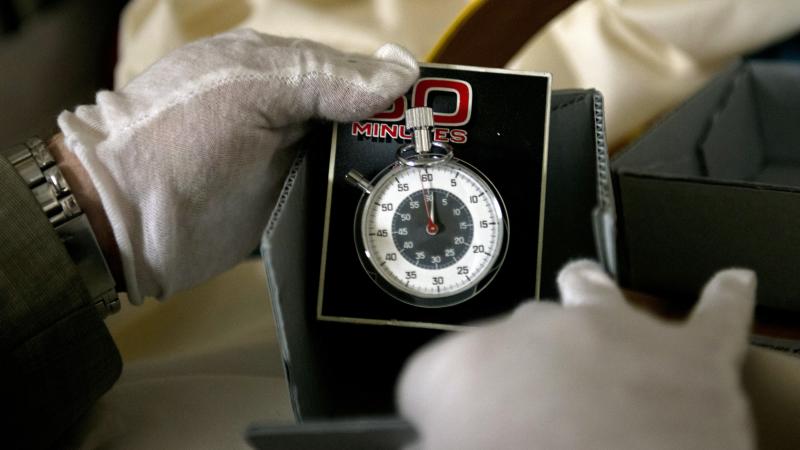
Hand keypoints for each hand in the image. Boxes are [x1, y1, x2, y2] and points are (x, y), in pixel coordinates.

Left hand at [57, 29, 417, 302]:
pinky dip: (366, 212)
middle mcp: (291, 116)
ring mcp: (292, 168)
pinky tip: (399, 220)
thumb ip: (323, 77)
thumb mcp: (249, 85)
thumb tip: (403, 71)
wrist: (125, 221)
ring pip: (358, 166)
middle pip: (364, 122)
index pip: (358, 72)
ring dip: (390, 178)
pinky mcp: (292, 214)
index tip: (447, 111)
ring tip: (435, 192)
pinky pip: (340, 208)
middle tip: (451, 159)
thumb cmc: (179, 137)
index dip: (399, 89)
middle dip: (402, 136)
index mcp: (281, 71)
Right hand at [397, 260, 755, 449]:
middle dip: (511, 365)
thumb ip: (438, 436)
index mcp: (466, 369)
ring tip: (578, 285)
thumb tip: (428, 440)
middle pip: (511, 335)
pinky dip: (721, 300)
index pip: (430, 380)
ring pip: (594, 293)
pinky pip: (713, 316)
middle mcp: (537, 333)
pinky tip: (728, 285)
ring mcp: (615, 333)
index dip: (440, 410)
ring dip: (585, 294)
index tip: (447, 428)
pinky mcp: (690, 353)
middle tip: (520, 414)